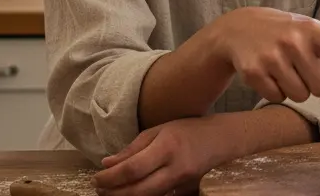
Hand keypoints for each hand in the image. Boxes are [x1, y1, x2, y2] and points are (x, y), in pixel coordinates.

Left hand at [91, 116, 229, 195]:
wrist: (222, 140)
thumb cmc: (189, 130)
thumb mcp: (159, 130)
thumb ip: (133, 148)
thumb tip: (107, 164)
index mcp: (167, 147)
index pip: (132, 169)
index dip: (110, 178)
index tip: (97, 177)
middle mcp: (176, 168)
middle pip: (138, 191)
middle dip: (113, 193)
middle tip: (100, 189)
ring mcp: (183, 183)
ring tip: (112, 192)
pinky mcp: (186, 191)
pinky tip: (132, 191)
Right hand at [212, 7, 319, 103]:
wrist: (237, 28)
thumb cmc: (283, 32)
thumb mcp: (309, 37)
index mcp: (313, 29)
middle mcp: (294, 41)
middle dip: (316, 84)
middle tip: (303, 70)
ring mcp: (272, 56)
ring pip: (301, 95)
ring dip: (296, 89)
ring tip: (284, 70)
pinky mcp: (254, 72)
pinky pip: (278, 98)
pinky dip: (276, 91)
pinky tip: (268, 74)